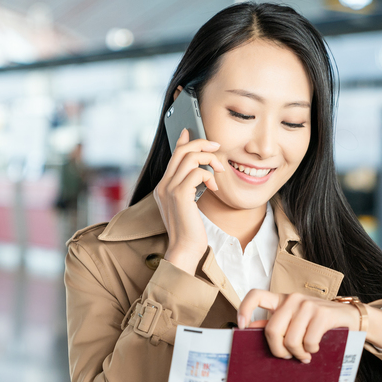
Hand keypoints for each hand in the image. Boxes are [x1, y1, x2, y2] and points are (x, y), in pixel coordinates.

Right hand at [154, 129, 225, 273]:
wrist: (184, 250)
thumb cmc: (190, 231)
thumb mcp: (188, 205)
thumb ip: (190, 188)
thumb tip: (201, 172)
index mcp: (163, 187)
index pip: (173, 156)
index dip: (183, 140)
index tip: (192, 131)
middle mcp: (163, 185)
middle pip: (181, 151)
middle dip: (202, 144)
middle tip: (218, 148)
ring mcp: (169, 189)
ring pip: (190, 158)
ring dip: (210, 159)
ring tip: (219, 171)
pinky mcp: (180, 195)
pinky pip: (197, 172)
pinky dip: (209, 175)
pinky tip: (214, 187)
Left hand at [237, 291, 381, 361]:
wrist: (351, 318)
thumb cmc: (318, 322)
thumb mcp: (295, 321)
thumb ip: (275, 324)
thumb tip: (251, 330)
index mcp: (282, 300)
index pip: (255, 295)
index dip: (244, 310)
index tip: (242, 326)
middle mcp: (293, 299)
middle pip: (271, 330)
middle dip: (278, 350)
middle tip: (287, 356)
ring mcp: (308, 305)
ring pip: (290, 340)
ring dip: (297, 354)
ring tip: (303, 356)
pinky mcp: (322, 314)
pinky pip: (308, 341)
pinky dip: (310, 351)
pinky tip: (315, 349)